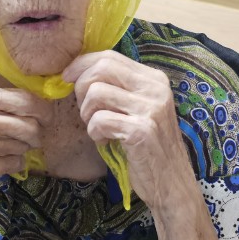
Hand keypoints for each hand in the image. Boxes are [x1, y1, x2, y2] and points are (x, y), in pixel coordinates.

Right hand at [0, 85, 44, 199]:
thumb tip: (30, 104)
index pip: (27, 100)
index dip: (42, 110)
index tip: (44, 116)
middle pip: (32, 125)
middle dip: (36, 133)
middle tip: (30, 137)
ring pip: (26, 145)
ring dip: (21, 148)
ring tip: (3, 147)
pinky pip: (17, 163)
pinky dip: (12, 163)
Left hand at [62, 51, 193, 210]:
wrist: (171, 183)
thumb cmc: (148, 147)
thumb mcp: (138, 109)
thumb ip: (118, 88)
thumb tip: (77, 71)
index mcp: (154, 79)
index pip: (110, 56)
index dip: (81, 64)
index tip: (66, 78)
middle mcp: (156, 88)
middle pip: (101, 68)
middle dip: (81, 88)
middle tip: (86, 112)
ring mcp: (151, 108)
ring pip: (96, 93)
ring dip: (88, 114)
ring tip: (99, 129)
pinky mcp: (141, 130)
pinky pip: (99, 120)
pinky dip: (94, 133)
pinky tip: (105, 142)